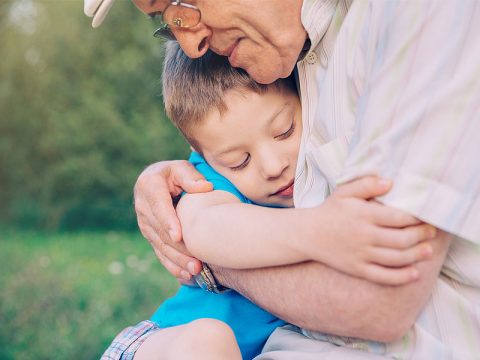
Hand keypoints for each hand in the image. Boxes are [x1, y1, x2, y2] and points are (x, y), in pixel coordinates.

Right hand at [134, 160, 212, 280]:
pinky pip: (159, 252)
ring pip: (161, 245)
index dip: (168, 222)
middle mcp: (142, 207)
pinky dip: (172, 265)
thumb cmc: (174, 173)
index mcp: (149, 186)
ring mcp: (144, 223)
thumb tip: (205, 188)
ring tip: (196, 270)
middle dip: (178, 248)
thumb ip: (191, 176)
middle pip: (161, 231)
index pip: (159, 206)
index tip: (178, 236)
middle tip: (197, 260)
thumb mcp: (181, 167)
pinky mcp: (149, 235)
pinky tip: (186, 275)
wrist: (157, 180)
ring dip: (177, 260)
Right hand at [303, 176, 436, 284]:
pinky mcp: (357, 269)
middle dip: (421, 236)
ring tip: (428, 251)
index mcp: (363, 215)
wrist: (307, 234)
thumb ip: (367, 184)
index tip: (427, 216)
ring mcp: (360, 254)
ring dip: (416, 255)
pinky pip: (383, 276)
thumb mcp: (344, 192)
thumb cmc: (329, 211)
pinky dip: (401, 277)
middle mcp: (364, 236)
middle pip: (402, 239)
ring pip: (396, 258)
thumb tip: (390, 182)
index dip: (417, 218)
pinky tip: (414, 274)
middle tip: (431, 232)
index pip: (398, 217)